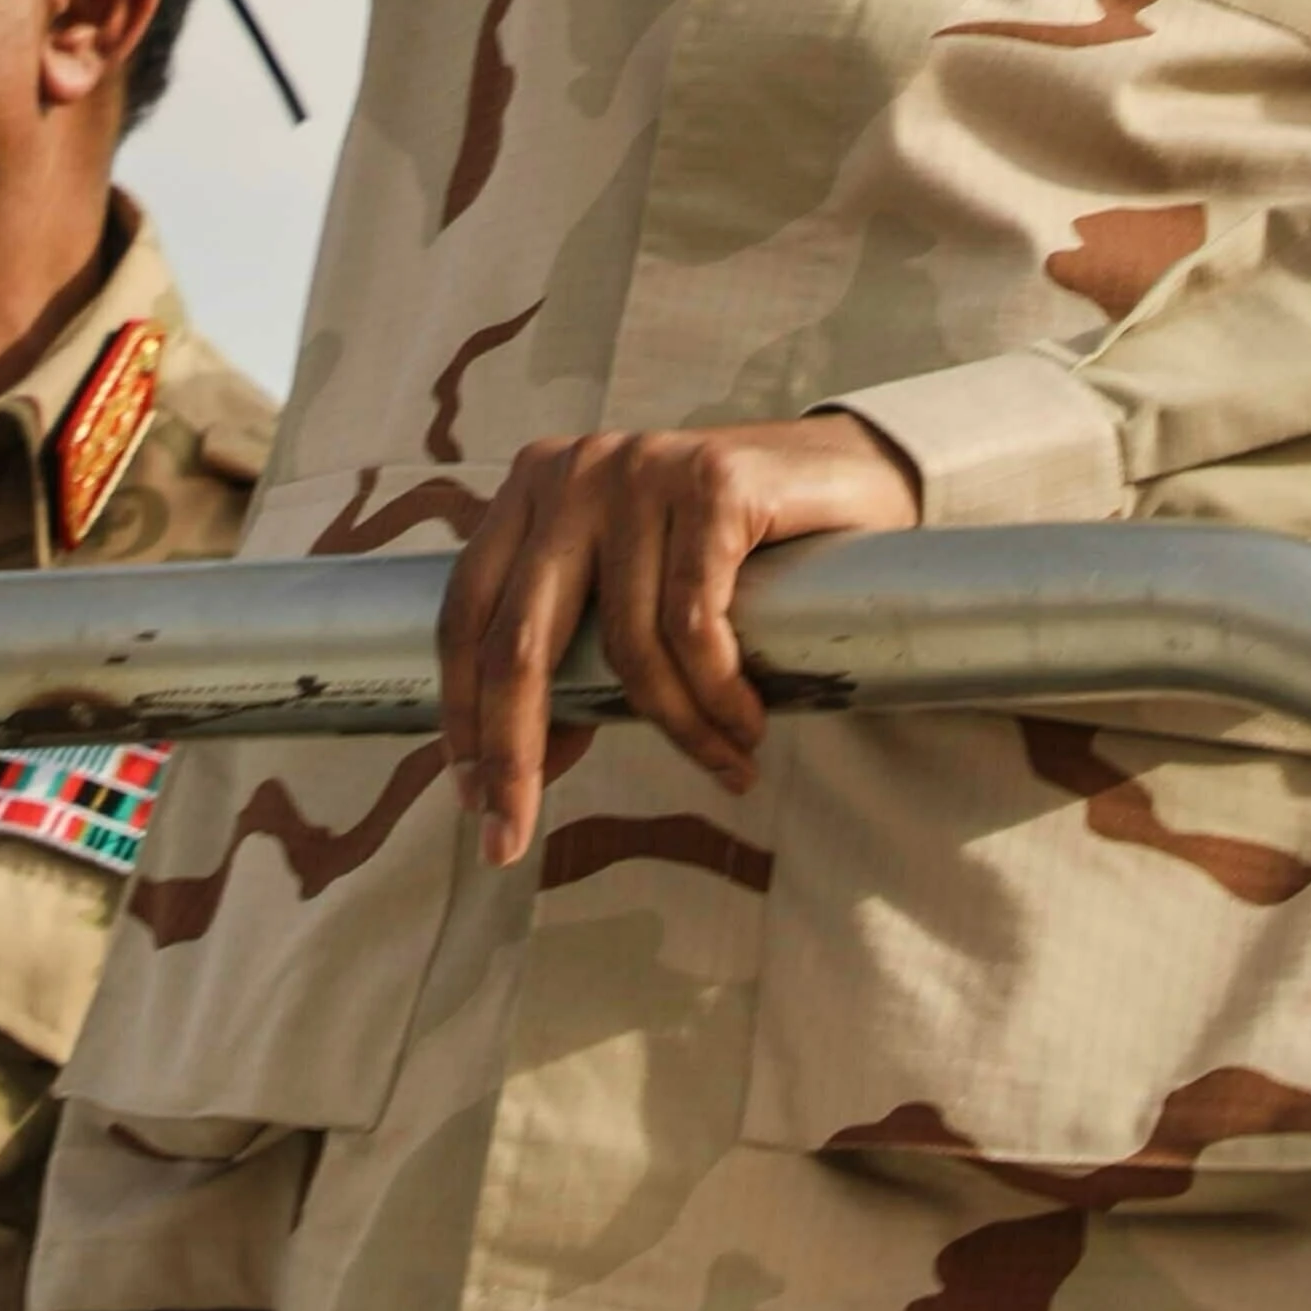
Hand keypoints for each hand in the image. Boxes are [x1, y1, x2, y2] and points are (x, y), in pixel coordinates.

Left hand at [434, 414, 923, 864]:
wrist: (848, 474)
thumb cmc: (732, 547)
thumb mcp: (633, 592)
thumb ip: (577, 657)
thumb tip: (527, 767)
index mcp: (530, 491)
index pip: (466, 615)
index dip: (462, 716)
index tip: (471, 801)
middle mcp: (573, 472)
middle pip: (518, 641)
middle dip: (511, 755)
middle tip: (512, 840)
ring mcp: (641, 470)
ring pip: (627, 646)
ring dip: (678, 732)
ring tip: (728, 766)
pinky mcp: (713, 482)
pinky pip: (696, 624)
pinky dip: (719, 696)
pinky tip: (746, 728)